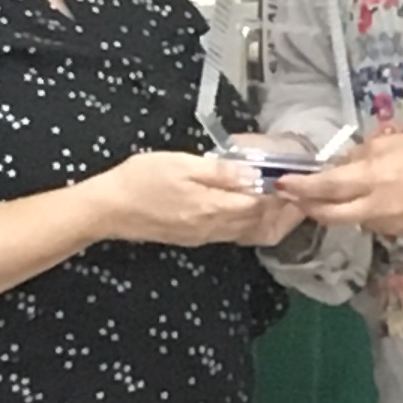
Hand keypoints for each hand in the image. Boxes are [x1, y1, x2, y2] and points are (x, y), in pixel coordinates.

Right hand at [92, 148, 285, 247]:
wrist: (107, 209)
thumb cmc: (141, 179)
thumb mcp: (181, 164)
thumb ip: (220, 172)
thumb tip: (254, 176)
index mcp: (213, 208)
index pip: (259, 206)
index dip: (279, 195)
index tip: (293, 181)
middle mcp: (212, 228)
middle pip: (256, 224)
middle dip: (279, 212)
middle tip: (295, 194)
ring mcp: (202, 236)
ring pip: (244, 233)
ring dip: (264, 219)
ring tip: (278, 202)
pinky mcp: (192, 238)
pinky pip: (229, 235)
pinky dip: (245, 225)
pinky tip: (245, 210)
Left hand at [272, 129, 402, 238]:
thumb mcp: (390, 141)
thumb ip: (358, 156)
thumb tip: (336, 166)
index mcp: (375, 178)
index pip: (327, 187)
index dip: (301, 187)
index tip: (281, 183)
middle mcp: (377, 207)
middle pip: (329, 215)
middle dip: (308, 206)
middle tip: (293, 194)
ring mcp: (388, 225)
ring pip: (348, 220)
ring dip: (335, 208)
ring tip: (332, 192)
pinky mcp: (398, 233)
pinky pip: (369, 223)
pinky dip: (361, 212)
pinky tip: (367, 199)